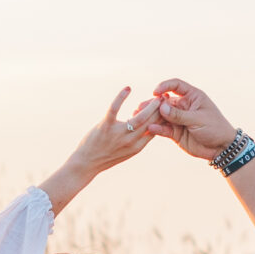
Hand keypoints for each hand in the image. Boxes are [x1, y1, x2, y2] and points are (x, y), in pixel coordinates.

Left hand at [40, 87, 164, 213]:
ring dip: (149, 105)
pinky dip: (121, 97)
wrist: (86, 164)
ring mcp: (118, 134)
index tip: (168, 107)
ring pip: (139, 117)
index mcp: (137, 147)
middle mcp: (130, 141)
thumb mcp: (127, 151)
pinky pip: (114, 109)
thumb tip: (150, 127)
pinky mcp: (105, 126)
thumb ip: (139, 140)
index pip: (155, 130)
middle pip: (150, 122)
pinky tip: (128, 88)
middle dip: (160, 109)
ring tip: (156, 96)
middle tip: (165, 98)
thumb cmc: (107, 156)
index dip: (164, 118)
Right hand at [147, 78, 237, 161]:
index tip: (156, 92)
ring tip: (138, 118)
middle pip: (165, 102)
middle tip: (140, 108)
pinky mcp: (175, 132)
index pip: (176, 86)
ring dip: (151, 117)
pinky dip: (157, 129)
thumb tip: (161, 107)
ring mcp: (178, 119)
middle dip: (153, 105)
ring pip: (161, 116)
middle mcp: (184, 106)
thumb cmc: (215, 128)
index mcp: (192, 97)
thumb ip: (179, 114)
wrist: (221, 148)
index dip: (165, 86)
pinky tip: (150, 129)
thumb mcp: (198, 119)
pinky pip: (163, 129)